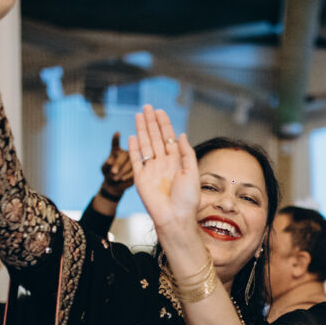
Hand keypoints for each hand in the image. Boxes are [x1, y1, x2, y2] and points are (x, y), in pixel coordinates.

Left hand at [100, 132, 134, 196]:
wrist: (115, 185)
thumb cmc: (108, 175)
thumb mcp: (103, 169)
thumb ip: (106, 165)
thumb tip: (110, 162)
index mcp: (116, 151)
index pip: (115, 144)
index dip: (116, 139)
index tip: (117, 133)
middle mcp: (126, 153)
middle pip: (124, 155)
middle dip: (118, 164)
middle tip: (113, 172)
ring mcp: (134, 161)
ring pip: (131, 163)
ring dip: (123, 170)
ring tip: (116, 178)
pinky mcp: (138, 169)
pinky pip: (135, 170)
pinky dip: (128, 175)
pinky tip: (123, 179)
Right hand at [128, 105, 201, 256]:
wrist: (175, 217)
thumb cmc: (187, 199)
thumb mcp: (192, 172)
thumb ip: (186, 153)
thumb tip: (181, 134)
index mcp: (177, 162)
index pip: (169, 138)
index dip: (164, 124)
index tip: (160, 111)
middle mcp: (163, 163)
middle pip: (156, 138)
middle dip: (151, 122)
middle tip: (147, 107)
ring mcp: (151, 170)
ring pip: (146, 145)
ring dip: (142, 130)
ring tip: (139, 115)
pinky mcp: (140, 178)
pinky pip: (136, 160)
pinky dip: (134, 149)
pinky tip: (133, 136)